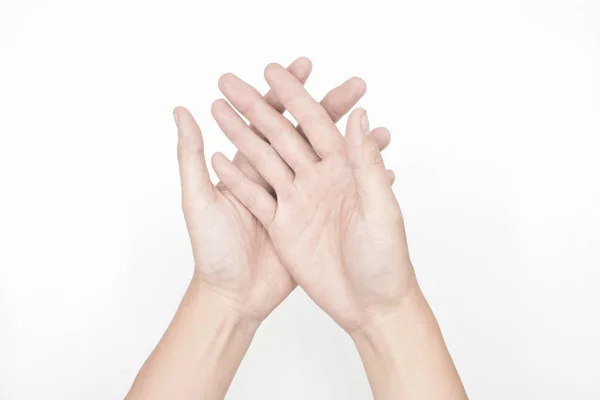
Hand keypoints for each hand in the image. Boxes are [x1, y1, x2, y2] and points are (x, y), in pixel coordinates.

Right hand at [212, 63, 416, 331]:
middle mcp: (318, 179)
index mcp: (344, 169)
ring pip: (263, 160)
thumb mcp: (380, 211)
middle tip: (229, 81)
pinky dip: (237, 179)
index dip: (294, 94)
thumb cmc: (386, 260)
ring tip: (217, 109)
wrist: (371, 306)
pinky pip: (255, 197)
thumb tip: (358, 116)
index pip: (314, 121)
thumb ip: (366, 165)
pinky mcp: (283, 226)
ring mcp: (298, 201)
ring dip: (240, 135)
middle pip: (281, 134)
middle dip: (256, 106)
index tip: (273, 68)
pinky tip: (217, 158)